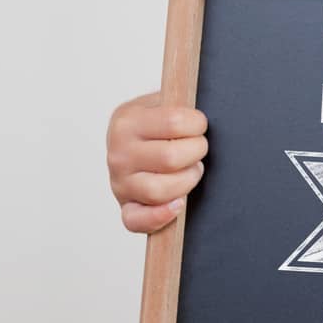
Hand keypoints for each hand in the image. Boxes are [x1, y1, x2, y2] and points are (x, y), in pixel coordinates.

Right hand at [106, 89, 208, 233]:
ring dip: (187, 180)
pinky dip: (160, 216)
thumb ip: (176, 103)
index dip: (197, 124)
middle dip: (196, 152)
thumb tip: (204, 110)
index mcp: (126, 121)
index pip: (174, 122)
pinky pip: (138, 220)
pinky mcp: (125, 206)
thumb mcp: (159, 101)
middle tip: (198, 148)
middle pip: (171, 158)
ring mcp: (119, 183)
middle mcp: (118, 154)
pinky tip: (178, 204)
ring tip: (192, 169)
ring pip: (160, 190)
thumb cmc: (153, 122)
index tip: (199, 125)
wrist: (129, 140)